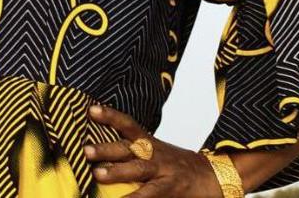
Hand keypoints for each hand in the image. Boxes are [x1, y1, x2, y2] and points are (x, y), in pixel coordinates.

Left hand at [85, 104, 221, 196]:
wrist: (213, 176)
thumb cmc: (179, 166)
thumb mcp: (157, 152)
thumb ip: (134, 151)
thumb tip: (102, 151)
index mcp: (149, 143)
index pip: (128, 125)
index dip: (110, 116)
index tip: (91, 110)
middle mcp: (154, 153)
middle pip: (128, 148)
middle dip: (106, 148)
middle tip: (84, 149)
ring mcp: (163, 170)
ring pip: (138, 169)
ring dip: (117, 171)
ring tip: (97, 174)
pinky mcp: (170, 188)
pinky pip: (149, 194)